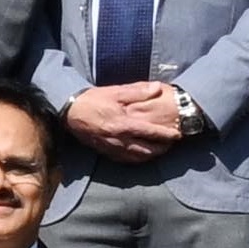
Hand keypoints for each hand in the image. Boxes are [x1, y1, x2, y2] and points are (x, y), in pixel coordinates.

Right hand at [63, 81, 194, 156]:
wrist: (71, 112)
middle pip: (147, 150)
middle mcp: (119, 140)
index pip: (151, 133)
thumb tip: (158, 88)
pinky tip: (142, 154)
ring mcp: (112, 148)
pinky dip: (138, 159)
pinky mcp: (106, 152)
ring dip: (151, 155)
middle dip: (162, 148)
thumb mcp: (116, 91)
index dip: (166, 135)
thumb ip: (138, 91)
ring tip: (161, 150)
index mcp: (124, 124)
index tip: (178, 135)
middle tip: (172, 144)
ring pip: (138, 157)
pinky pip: (126, 160)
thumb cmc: (93, 100)